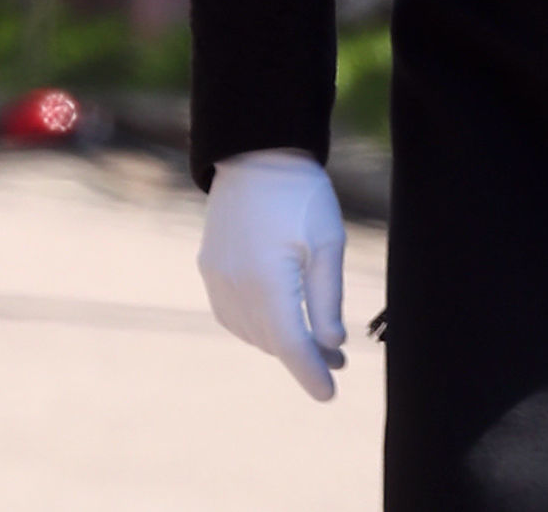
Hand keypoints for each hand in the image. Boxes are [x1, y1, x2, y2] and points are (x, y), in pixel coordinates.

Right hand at [198, 149, 346, 399]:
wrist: (255, 152)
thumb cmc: (300, 194)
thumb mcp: (327, 243)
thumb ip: (328, 298)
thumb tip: (331, 345)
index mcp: (267, 282)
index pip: (292, 346)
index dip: (311, 374)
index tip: (330, 394)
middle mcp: (235, 285)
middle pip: (272, 341)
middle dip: (305, 355)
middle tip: (337, 357)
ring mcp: (217, 277)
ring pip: (251, 331)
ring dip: (280, 341)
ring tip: (314, 338)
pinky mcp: (210, 266)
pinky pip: (231, 313)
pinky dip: (255, 325)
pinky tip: (277, 318)